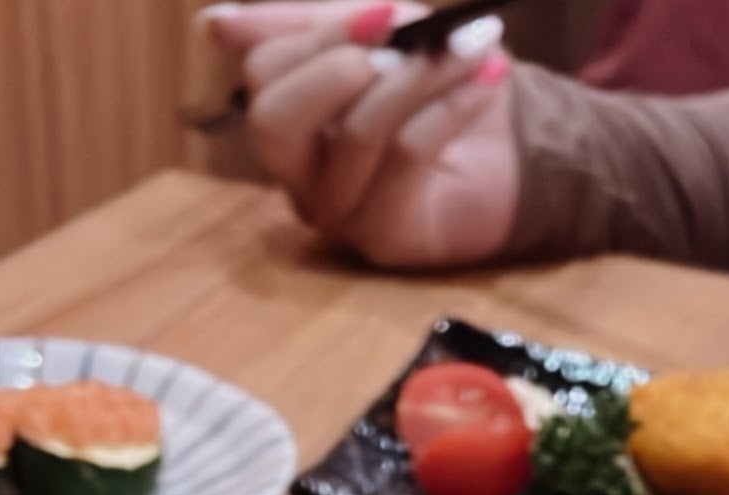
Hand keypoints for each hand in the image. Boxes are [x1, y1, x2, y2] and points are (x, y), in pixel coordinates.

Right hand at [200, 1, 519, 268]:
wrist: (515, 144)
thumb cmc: (435, 88)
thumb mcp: (376, 33)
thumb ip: (301, 24)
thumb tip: (213, 24)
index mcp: (288, 120)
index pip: (264, 75)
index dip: (321, 35)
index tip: (390, 11)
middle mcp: (300, 176)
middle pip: (274, 122)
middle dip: (338, 68)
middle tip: (403, 44)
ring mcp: (340, 215)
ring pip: (358, 133)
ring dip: (422, 75)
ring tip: (474, 46)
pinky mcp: (388, 238)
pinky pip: (407, 158)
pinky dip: (451, 107)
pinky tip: (488, 79)